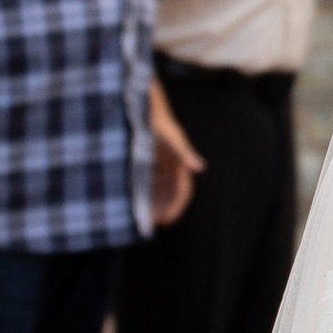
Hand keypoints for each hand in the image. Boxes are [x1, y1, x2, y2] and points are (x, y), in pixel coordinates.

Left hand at [150, 88, 204, 227]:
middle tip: (151, 224)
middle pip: (169, 194)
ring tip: (142, 220)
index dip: (176, 207)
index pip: (182, 190)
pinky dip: (142, 195)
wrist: (142, 108)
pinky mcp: (146, 164)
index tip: (166, 221)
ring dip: (153, 205)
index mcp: (181, 163)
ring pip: (158, 192)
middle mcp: (171, 167)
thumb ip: (185, 152)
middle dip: (163, 209)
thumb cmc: (159, 122)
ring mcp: (158, 167)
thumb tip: (200, 168)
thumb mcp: (172, 137)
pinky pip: (146, 184)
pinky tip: (132, 204)